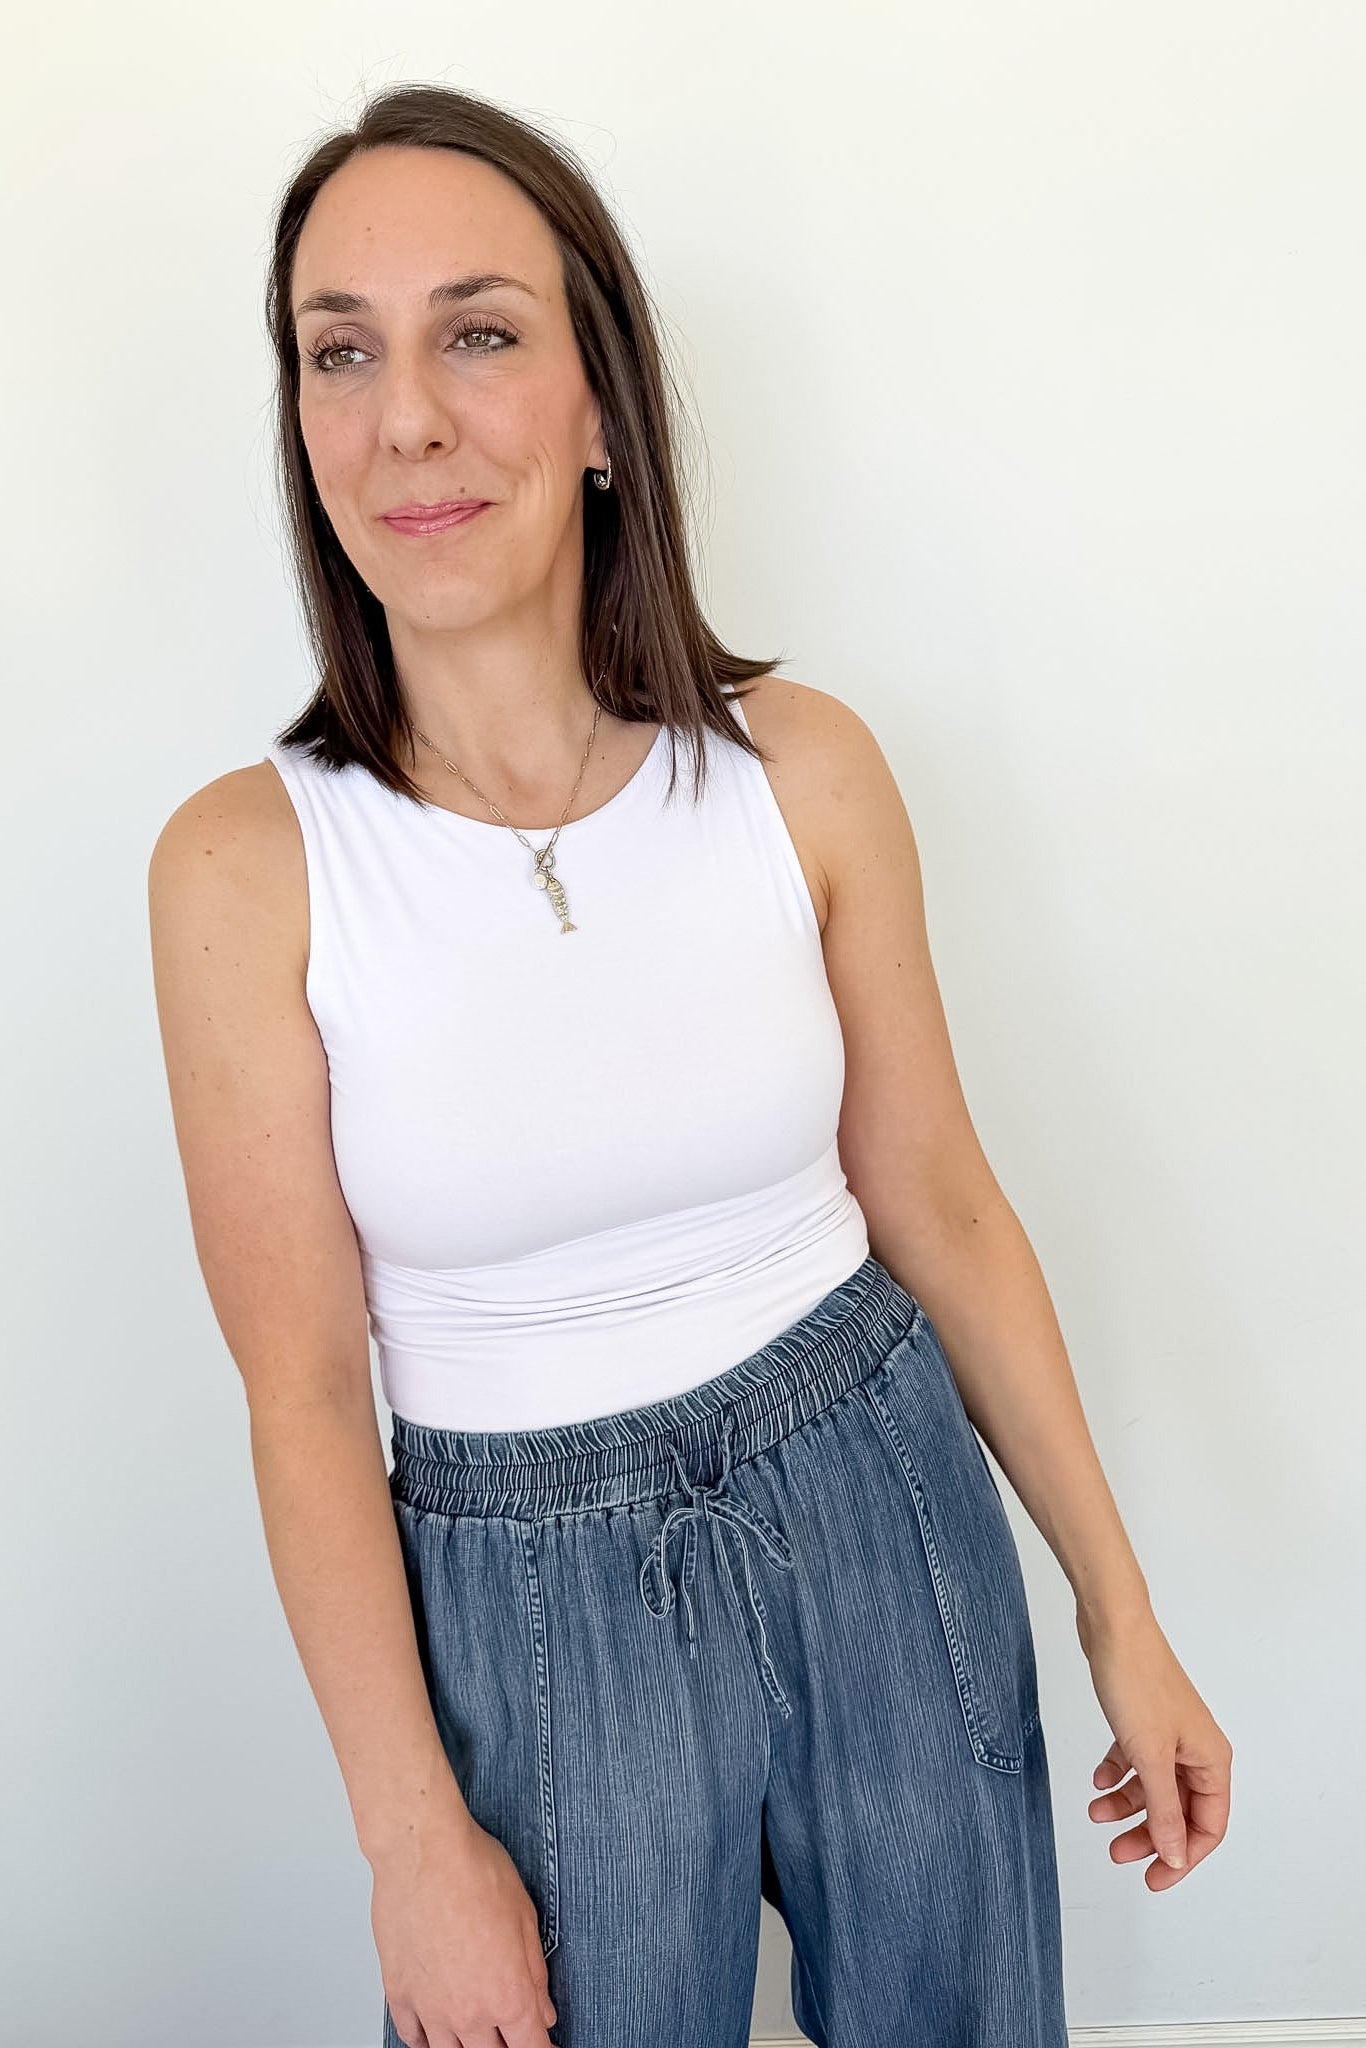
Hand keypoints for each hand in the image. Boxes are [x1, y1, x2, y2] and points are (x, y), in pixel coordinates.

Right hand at [371, 1807, 557, 2045]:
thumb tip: (543, 2010)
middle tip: (510, 2031)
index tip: (546, 2044)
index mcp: (508, 1995)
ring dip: (467, 2046)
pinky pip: (412, 2036)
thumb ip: (535, 1974)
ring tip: (475, 2035)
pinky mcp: (399, 1993)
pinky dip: (426, 2040)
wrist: (423, 1852)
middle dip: (506, 2046)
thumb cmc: (475, 1872)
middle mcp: (469, 2012)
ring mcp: (430, 2007)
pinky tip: (435, 2033)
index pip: (532, 2046)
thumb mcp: (526, 1918)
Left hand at [1076, 1605, 1231, 1889]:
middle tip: (1117, 1853)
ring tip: (1095, 1814)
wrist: (1113, 1626)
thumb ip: (1164, 1809)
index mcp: (1211, 1760)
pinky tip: (1097, 1780)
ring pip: (1154, 1787)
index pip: (1208, 1826)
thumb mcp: (1150, 1756)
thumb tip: (1175, 1854)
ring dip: (1127, 1806)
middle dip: (1149, 1835)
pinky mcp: (1143, 1720)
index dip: (1182, 1857)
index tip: (1153, 1878)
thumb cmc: (1137, 1682)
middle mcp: (1196, 1749)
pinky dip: (1116, 1774)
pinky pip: (1134, 1760)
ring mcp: (1169, 1734)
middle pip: (1179, 1810)